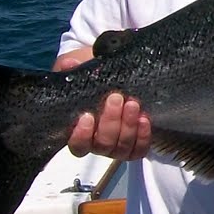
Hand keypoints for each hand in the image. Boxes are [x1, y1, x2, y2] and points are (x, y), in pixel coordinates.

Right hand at [53, 44, 151, 160]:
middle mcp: (97, 143)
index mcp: (79, 131)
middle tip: (116, 98)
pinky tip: (144, 119)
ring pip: (122, 147)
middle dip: (110, 121)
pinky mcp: (135, 146)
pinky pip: (139, 149)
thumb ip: (72, 70)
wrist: (120, 83)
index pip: (77, 145)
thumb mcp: (81, 73)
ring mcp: (117, 147)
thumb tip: (68, 64)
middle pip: (103, 144)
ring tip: (133, 104)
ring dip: (128, 126)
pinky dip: (143, 136)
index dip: (81, 135)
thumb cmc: (95, 81)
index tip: (87, 116)